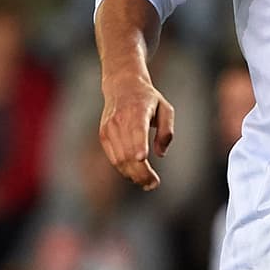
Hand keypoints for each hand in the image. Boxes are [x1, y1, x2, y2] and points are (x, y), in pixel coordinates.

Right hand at [99, 72, 173, 190]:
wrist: (122, 86)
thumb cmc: (149, 99)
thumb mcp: (165, 108)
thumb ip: (166, 130)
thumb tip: (160, 154)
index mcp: (138, 110)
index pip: (136, 129)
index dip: (139, 144)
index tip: (143, 158)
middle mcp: (120, 120)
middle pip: (128, 151)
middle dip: (141, 172)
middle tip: (153, 184)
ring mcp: (109, 129)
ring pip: (119, 159)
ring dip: (133, 174)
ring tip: (148, 183)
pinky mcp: (103, 135)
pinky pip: (113, 157)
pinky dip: (124, 169)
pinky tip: (136, 174)